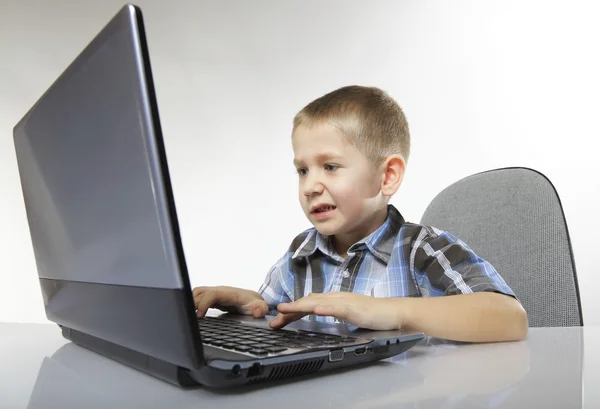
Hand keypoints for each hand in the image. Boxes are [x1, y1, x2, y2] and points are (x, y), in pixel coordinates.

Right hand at [193, 286, 268, 317]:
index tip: (200, 316)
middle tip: (190, 318)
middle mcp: (220, 291)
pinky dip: (193, 305)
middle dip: (192, 303)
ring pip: (196, 294)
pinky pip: (198, 299)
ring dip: (191, 303)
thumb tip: (257, 311)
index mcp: (229, 293)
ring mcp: (215, 295)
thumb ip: (261, 309)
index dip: (203, 303)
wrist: (254, 302)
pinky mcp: (212, 300)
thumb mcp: (261, 307)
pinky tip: (193, 316)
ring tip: (189, 317)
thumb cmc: (255, 304)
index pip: (211, 294)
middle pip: (199, 292)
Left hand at [270, 292, 402, 329]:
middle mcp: (336, 297)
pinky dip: (325, 309)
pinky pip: (337, 308)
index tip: (277, 320)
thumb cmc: (372, 314)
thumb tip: (316, 311)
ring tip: (285, 310)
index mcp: (333, 300)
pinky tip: (315, 311)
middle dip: (289, 311)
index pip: (307, 304)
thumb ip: (331, 310)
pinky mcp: (354, 308)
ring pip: (318, 303)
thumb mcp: (346, 312)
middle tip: (273, 321)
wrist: (393, 312)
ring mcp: (344, 302)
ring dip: (300, 306)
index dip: (291, 311)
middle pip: (308, 302)